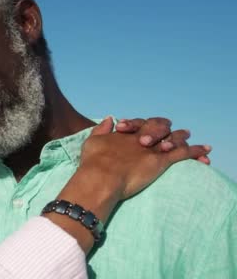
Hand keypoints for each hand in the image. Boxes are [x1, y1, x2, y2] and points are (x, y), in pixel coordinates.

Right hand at [46, 117, 210, 252]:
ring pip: (172, 137)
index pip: (139, 124)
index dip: (141, 126)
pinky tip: (205, 151)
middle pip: (157, 126)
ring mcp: (151, 148)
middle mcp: (140, 137)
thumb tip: (110, 119)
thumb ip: (101, 129)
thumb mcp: (92, 141)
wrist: (101, 177)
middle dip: (163, 128)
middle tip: (169, 130)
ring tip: (187, 136)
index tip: (139, 129)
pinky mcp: (161, 161)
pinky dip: (195, 151)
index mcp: (125, 133)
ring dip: (180, 137)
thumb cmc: (93, 163)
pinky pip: (183, 153)